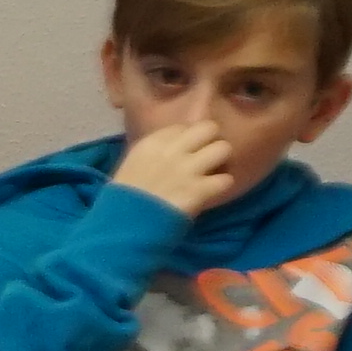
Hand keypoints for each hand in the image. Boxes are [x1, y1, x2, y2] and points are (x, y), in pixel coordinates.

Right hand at [112, 110, 248, 217]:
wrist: (126, 223)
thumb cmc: (125, 195)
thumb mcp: (134, 162)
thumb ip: (156, 150)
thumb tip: (177, 144)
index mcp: (153, 142)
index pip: (183, 127)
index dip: (187, 138)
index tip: (185, 150)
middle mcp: (173, 150)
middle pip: (209, 128)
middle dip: (211, 141)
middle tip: (207, 156)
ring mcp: (188, 169)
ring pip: (223, 149)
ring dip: (221, 160)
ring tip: (213, 171)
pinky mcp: (200, 189)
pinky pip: (226, 179)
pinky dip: (221, 185)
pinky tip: (212, 191)